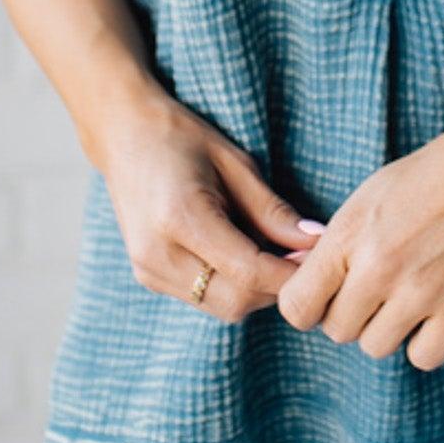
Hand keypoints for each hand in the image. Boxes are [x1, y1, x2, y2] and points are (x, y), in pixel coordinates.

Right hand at [97, 92, 324, 322]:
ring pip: (222, 307)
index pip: (249, 272)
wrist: (123, 134)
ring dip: (256, 290)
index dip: (291, 273)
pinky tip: (244, 254)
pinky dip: (232, 286)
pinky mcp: (148, 277)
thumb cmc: (182, 138)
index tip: (320, 258)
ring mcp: (148, 270)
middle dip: (277, 287)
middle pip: (237, 301)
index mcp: (180, 219)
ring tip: (275, 252)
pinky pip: (203, 298)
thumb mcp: (235, 163)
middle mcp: (158, 254)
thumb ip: (273, 210)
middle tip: (303, 257)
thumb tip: (316, 241)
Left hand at [275, 126, 443, 369]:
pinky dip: (425, 341)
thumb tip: (307, 283)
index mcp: (349, 234)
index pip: (296, 306)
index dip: (308, 305)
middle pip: (337, 330)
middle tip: (375, 288)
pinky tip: (433, 313)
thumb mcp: (368, 197)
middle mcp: (379, 268)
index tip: (326, 294)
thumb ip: (336, 245)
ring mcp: (420, 293)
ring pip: (376, 346)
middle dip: (351, 312)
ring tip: (407, 295)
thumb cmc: (428, 176)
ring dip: (387, 327)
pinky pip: (422, 356)